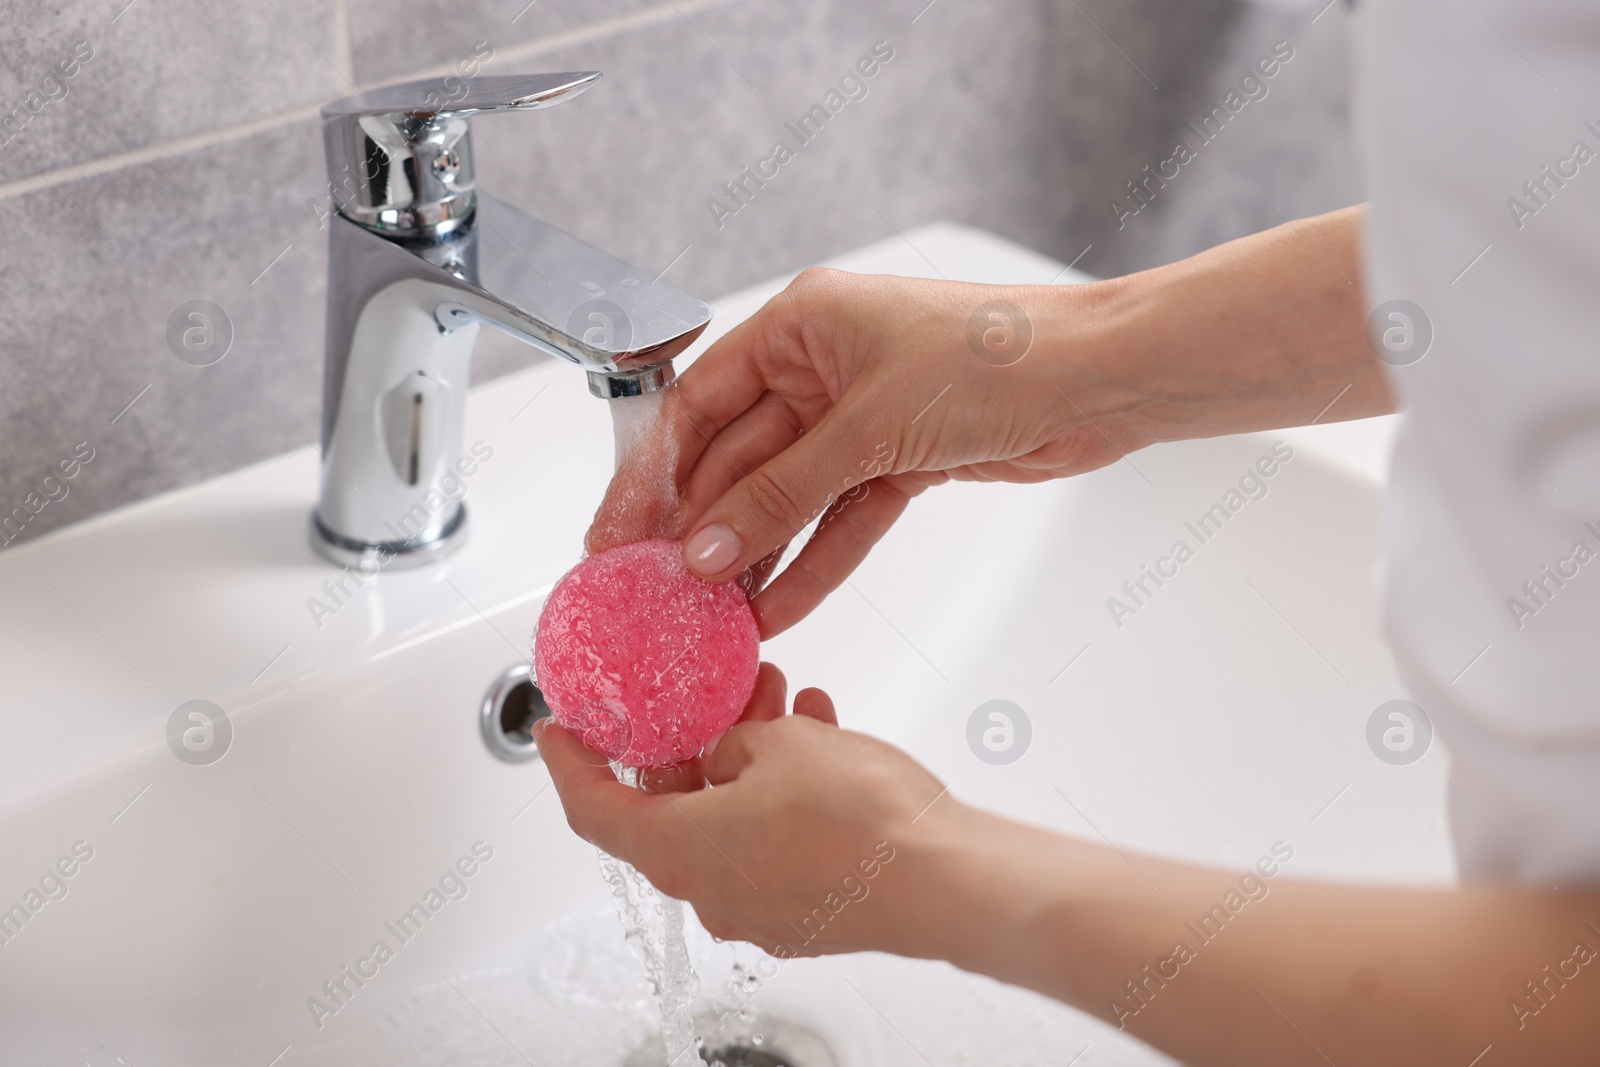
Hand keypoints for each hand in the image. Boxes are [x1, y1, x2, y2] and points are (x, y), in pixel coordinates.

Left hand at [535, 662, 961, 957]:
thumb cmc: (860, 817)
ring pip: (733, 820)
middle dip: (696, 742)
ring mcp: (761, 909)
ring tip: (787, 704)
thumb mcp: (781, 743)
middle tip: (719, 695)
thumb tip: (732, 752)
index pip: (594, 810)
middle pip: (673, 811)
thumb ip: (736, 741)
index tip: (558, 733)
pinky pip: (777, 842)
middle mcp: (711, 892)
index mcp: (679, 852)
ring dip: (751, 760)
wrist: (944, 877)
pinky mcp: (808, 913)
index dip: (570, 766)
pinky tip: (823, 740)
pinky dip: (786, 793)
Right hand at [587, 269, 1136, 635]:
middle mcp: (824, 367)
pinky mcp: (901, 461)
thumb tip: (705, 548)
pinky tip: (778, 607)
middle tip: (661, 589)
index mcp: (802, 325)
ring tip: (714, 615)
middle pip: (738, 459)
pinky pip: (839, 519)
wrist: (1102, 380)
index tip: (617, 533)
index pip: (699, 405)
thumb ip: (780, 495)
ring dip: (754, 556)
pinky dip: (814, 562)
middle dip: (701, 527)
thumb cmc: (997, 355)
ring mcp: (862, 417)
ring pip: (787, 498)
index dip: (652, 473)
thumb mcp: (867, 427)